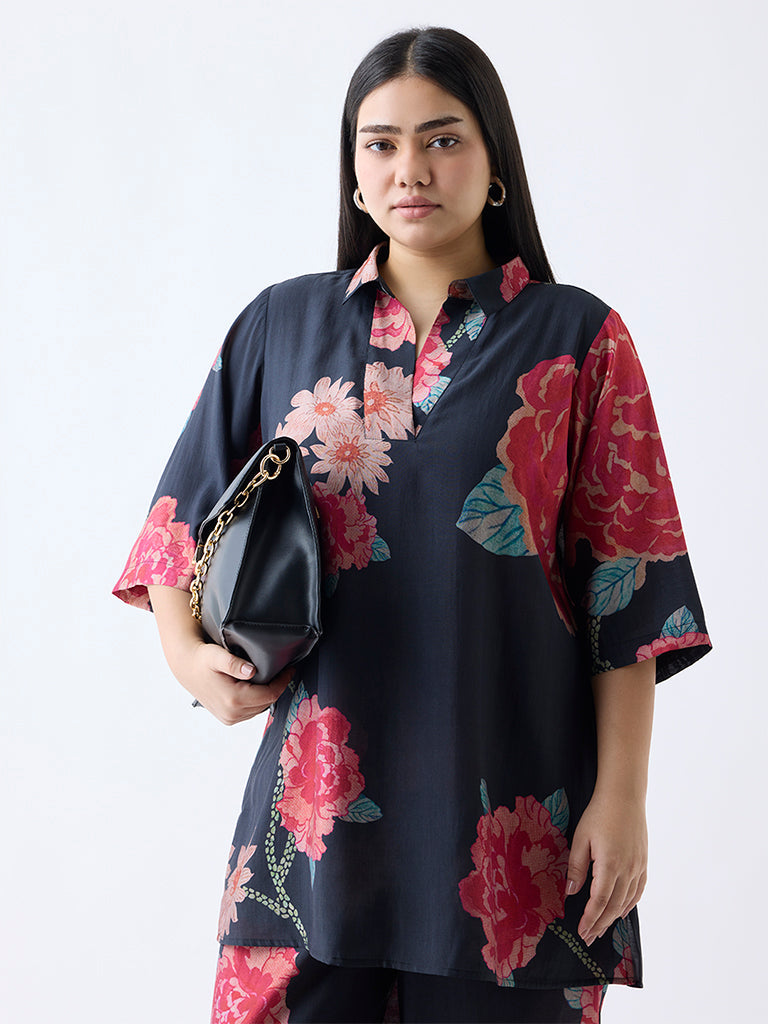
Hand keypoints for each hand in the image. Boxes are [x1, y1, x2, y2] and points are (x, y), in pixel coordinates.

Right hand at [146, 584, 292, 725]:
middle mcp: (232, 714)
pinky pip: (251, 711)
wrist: (186, 667)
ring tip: (274, 677)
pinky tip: (260, 687)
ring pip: (260, 708)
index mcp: (233, 700)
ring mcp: (229, 718)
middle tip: (284, 671)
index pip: (270, 694)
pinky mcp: (227, 718)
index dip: (283, 682)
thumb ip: (234, 663)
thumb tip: (251, 671)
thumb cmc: (202, 658)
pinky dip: (258, 700)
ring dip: (268, 695)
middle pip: (267, 702)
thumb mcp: (217, 656)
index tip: (290, 668)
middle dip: (277, 687)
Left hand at [565, 789, 647, 945]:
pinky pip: (638, 890)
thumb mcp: (580, 838)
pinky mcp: (643, 861)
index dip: (590, 919)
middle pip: (613, 906)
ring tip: (602, 929)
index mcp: (609, 865)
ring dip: (614, 917)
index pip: (599, 901)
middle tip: (589, 938)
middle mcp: (627, 870)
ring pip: (627, 901)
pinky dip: (630, 904)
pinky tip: (622, 911)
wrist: (624, 796)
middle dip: (600, 924)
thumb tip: (570, 893)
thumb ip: (576, 867)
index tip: (581, 932)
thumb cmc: (599, 814)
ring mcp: (638, 867)